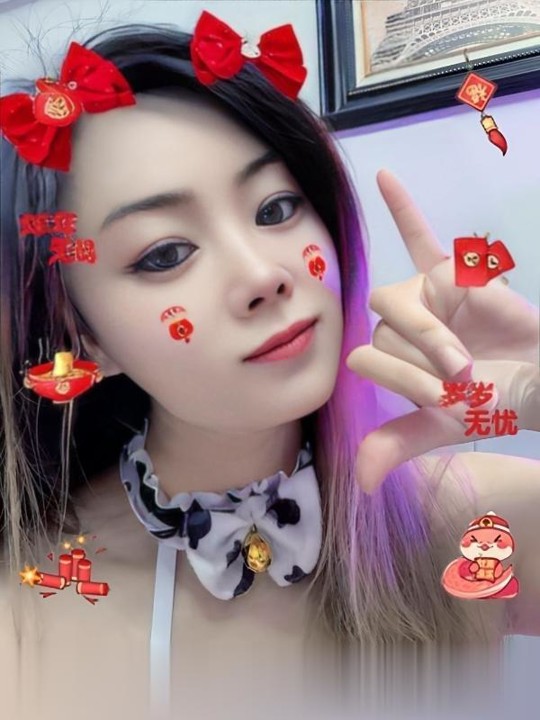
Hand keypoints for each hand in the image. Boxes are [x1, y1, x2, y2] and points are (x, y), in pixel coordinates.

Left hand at [346, 169, 539, 492]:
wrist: (535, 381)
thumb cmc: (490, 403)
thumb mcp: (441, 428)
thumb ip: (397, 443)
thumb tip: (362, 483)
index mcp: (388, 357)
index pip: (368, 360)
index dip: (404, 383)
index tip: (442, 400)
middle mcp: (396, 323)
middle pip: (382, 332)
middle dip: (422, 360)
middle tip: (462, 376)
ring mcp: (420, 294)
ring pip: (400, 303)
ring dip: (433, 334)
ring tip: (466, 354)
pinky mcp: (450, 273)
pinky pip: (419, 235)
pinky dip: (402, 207)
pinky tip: (382, 176)